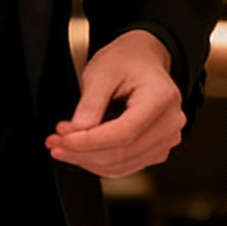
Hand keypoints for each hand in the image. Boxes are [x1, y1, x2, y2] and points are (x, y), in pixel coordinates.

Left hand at [46, 29, 186, 177]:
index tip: (63, 138)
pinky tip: (82, 152)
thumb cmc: (126, 61)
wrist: (141, 60)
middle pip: (124, 152)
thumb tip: (78, 130)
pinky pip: (128, 165)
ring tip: (64, 147)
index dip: (89, 141)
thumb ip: (90, 101)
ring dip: (89, 161)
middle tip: (56, 143)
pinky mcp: (158, 148)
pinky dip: (101, 163)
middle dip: (83, 153)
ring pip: (124, 164)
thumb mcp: (102, 71)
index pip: (124, 132)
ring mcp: (168, 137)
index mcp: (161, 98)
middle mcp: (170, 121)